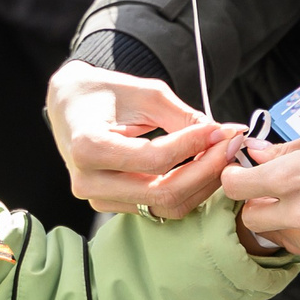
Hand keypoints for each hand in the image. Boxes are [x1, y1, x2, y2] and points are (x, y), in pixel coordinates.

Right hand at [43, 61, 227, 217]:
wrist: (68, 105)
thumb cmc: (103, 92)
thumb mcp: (143, 93)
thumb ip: (181, 116)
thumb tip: (220, 134)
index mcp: (88, 146)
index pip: (155, 158)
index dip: (195, 145)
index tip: (221, 129)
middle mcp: (88, 180)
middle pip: (164, 192)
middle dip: (206, 170)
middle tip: (230, 146)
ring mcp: (96, 198)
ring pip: (164, 206)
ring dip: (201, 184)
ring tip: (221, 156)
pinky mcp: (108, 205)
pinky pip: (156, 207)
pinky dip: (186, 190)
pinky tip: (202, 168)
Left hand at [216, 101, 299, 271]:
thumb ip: (288, 151)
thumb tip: (256, 155)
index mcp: (292, 177)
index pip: (235, 187)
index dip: (236, 176)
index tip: (245, 171)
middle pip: (254, 221)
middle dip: (259, 205)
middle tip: (278, 189)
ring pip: (288, 239)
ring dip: (291, 222)